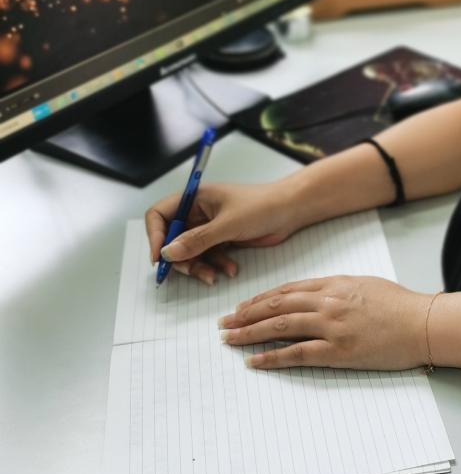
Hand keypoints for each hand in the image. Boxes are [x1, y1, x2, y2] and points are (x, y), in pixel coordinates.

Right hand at [144, 178, 302, 285]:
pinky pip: (208, 257)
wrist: (291, 210)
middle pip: (173, 239)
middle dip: (181, 258)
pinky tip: (231, 269)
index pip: (159, 215)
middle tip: (193, 271)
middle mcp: (198, 212)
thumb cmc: (261, 206)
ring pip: (190, 252)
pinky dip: (216, 265)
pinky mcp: (222, 239)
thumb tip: (167, 253)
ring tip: (215, 275)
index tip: (160, 258)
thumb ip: (197, 240)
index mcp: (194, 198)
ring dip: (200, 266)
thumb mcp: (227, 224)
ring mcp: (209, 227)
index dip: (155, 236)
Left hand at [218, 274, 432, 370]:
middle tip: (224, 322)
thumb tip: (317, 295)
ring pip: (279, 326)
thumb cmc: (400, 305)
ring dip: (249, 333)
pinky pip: (296, 354)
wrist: (422, 323)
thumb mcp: (366, 285)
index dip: (260, 298)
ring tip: (229, 339)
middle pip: (276, 306)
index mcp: (334, 285)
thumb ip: (338, 289)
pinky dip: (272, 357)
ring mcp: (331, 326)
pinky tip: (254, 360)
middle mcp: (327, 302)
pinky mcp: (338, 351)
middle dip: (245, 314)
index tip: (242, 306)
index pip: (287, 290)